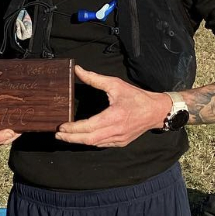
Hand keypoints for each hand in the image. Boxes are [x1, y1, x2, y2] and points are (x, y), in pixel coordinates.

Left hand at [55, 66, 169, 148]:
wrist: (156, 111)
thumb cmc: (137, 97)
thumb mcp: (115, 84)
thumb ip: (95, 79)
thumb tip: (77, 70)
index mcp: (114, 116)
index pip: (89, 127)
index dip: (73, 129)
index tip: (61, 127)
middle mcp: (116, 130)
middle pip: (88, 139)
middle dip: (71, 138)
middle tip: (58, 135)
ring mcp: (119, 139)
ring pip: (94, 144)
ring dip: (79, 141)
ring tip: (66, 137)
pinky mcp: (121, 142)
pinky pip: (102, 144)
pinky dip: (91, 142)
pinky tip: (83, 138)